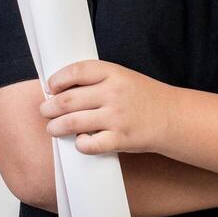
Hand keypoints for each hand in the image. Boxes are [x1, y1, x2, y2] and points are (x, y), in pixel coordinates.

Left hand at [40, 60, 178, 155]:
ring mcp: (117, 117)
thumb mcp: (123, 77)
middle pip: (68, 100)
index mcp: (113, 73)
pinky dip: (80, 144)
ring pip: (72, 123)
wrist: (172, 117)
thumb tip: (60, 89)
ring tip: (53, 128)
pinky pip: (89, 144)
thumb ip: (97, 80)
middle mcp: (113, 93)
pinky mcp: (120, 139)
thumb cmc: (143, 97)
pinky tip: (80, 142)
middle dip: (50, 107)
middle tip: (45, 111)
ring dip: (56, 127)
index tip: (50, 87)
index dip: (57, 80)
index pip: (76, 71)